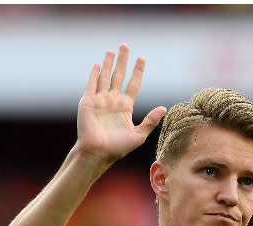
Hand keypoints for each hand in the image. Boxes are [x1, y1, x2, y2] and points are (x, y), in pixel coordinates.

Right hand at [75, 44, 166, 164]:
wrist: (99, 153)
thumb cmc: (119, 147)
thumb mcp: (140, 134)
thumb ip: (151, 120)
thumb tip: (164, 107)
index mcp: (125, 107)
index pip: (133, 84)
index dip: (137, 71)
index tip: (142, 58)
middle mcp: (113, 101)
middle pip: (119, 76)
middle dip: (123, 61)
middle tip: (126, 45)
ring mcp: (100, 100)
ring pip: (106, 77)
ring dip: (109, 63)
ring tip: (112, 50)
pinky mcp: (88, 102)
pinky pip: (91, 85)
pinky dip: (94, 75)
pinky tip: (98, 65)